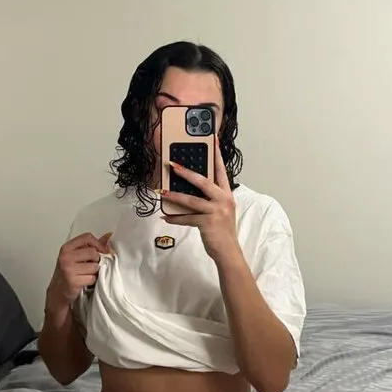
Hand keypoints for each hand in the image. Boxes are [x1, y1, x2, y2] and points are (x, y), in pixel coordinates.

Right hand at [46, 232, 111, 308]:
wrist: (58, 290)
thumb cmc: (68, 271)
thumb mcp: (76, 255)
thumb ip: (92, 245)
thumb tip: (108, 236)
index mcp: (67, 248)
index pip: (87, 237)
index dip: (98, 244)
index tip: (101, 251)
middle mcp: (66, 257)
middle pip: (93, 252)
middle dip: (96, 260)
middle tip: (89, 266)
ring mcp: (69, 269)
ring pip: (95, 266)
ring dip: (94, 272)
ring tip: (86, 274)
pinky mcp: (73, 281)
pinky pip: (92, 278)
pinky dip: (91, 281)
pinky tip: (84, 281)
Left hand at [162, 144, 238, 262]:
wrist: (229, 251)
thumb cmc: (222, 230)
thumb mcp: (221, 210)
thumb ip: (211, 198)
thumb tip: (190, 188)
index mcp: (227, 194)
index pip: (221, 170)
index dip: (216, 155)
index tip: (212, 140)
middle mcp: (224, 200)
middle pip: (203, 181)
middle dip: (186, 172)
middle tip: (173, 165)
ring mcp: (216, 211)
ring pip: (192, 199)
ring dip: (175, 195)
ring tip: (162, 191)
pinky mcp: (208, 223)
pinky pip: (187, 218)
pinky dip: (175, 218)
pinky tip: (166, 216)